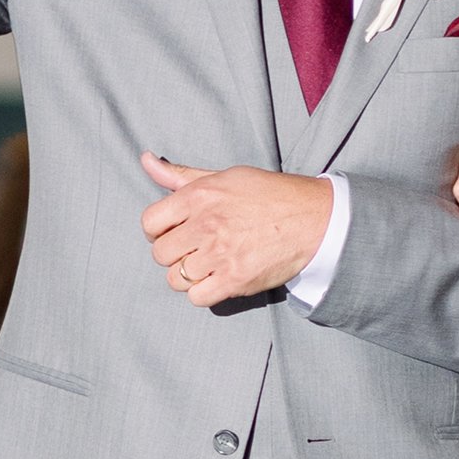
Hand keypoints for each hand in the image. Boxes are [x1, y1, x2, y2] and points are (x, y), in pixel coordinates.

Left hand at [140, 152, 334, 304]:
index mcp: (199, 195)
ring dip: (188, 276)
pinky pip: (197, 298)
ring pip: (176, 279)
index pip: (150, 222)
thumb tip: (144, 160)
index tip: (176, 232)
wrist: (314, 218)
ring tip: (209, 265)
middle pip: (160, 254)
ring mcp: (220, 254)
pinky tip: (218, 279)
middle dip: (174, 254)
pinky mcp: (235, 279)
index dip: (158, 231)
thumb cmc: (269, 195)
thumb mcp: (224, 176)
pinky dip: (204, 293)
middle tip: (195, 250)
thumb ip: (181, 175)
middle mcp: (206, 224)